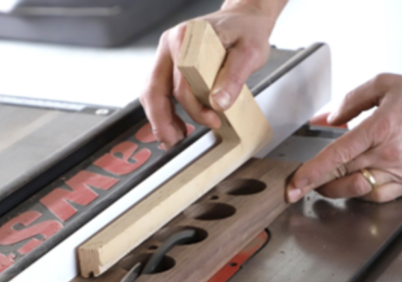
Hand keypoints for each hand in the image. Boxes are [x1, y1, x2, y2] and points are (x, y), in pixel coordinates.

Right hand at [140, 4, 276, 148]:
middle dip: (161, 120)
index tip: (214, 120)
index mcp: (186, 39)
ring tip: (174, 137)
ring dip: (159, 118)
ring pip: (152, 92)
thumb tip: (219, 103)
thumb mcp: (250, 53)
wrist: (244, 19)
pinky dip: (164, 110)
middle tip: (174, 141)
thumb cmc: (246, 31)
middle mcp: (171, 46)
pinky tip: (176, 125)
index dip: (195, 108)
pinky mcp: (170, 64)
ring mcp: (168, 55)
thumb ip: (235, 77)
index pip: (181, 83)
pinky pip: (159, 90)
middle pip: (153, 89)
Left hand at [286, 74, 401, 202]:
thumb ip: (349, 101)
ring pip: (357, 190)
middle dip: (314, 184)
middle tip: (297, 187)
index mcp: (380, 127)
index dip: (311, 173)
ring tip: (323, 183)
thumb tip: (325, 119)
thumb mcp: (383, 85)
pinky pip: (377, 197)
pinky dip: (359, 193)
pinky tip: (352, 184)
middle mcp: (390, 153)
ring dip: (334, 190)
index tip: (294, 184)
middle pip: (342, 175)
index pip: (337, 156)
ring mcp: (401, 171)